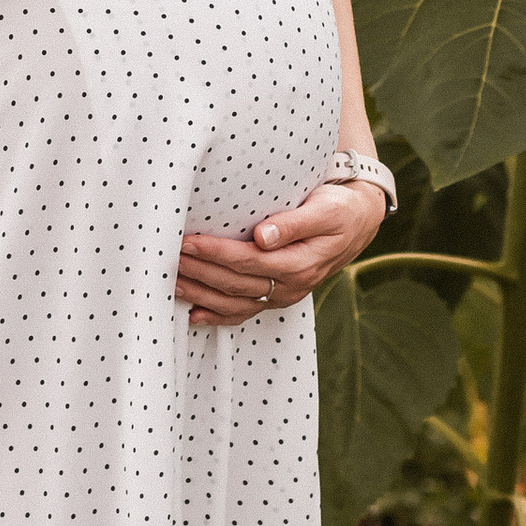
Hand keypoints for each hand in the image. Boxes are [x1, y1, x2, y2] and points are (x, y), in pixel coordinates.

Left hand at [174, 173, 385, 322]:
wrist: (357, 223)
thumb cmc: (337, 209)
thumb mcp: (324, 210)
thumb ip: (293, 223)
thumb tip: (262, 236)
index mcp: (299, 263)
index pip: (248, 262)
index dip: (216, 253)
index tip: (189, 241)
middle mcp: (290, 286)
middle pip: (235, 284)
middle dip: (199, 272)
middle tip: (169, 257)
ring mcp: (283, 295)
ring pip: (235, 303)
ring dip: (201, 294)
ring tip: (171, 281)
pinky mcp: (277, 296)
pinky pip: (244, 313)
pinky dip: (217, 316)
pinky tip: (193, 314)